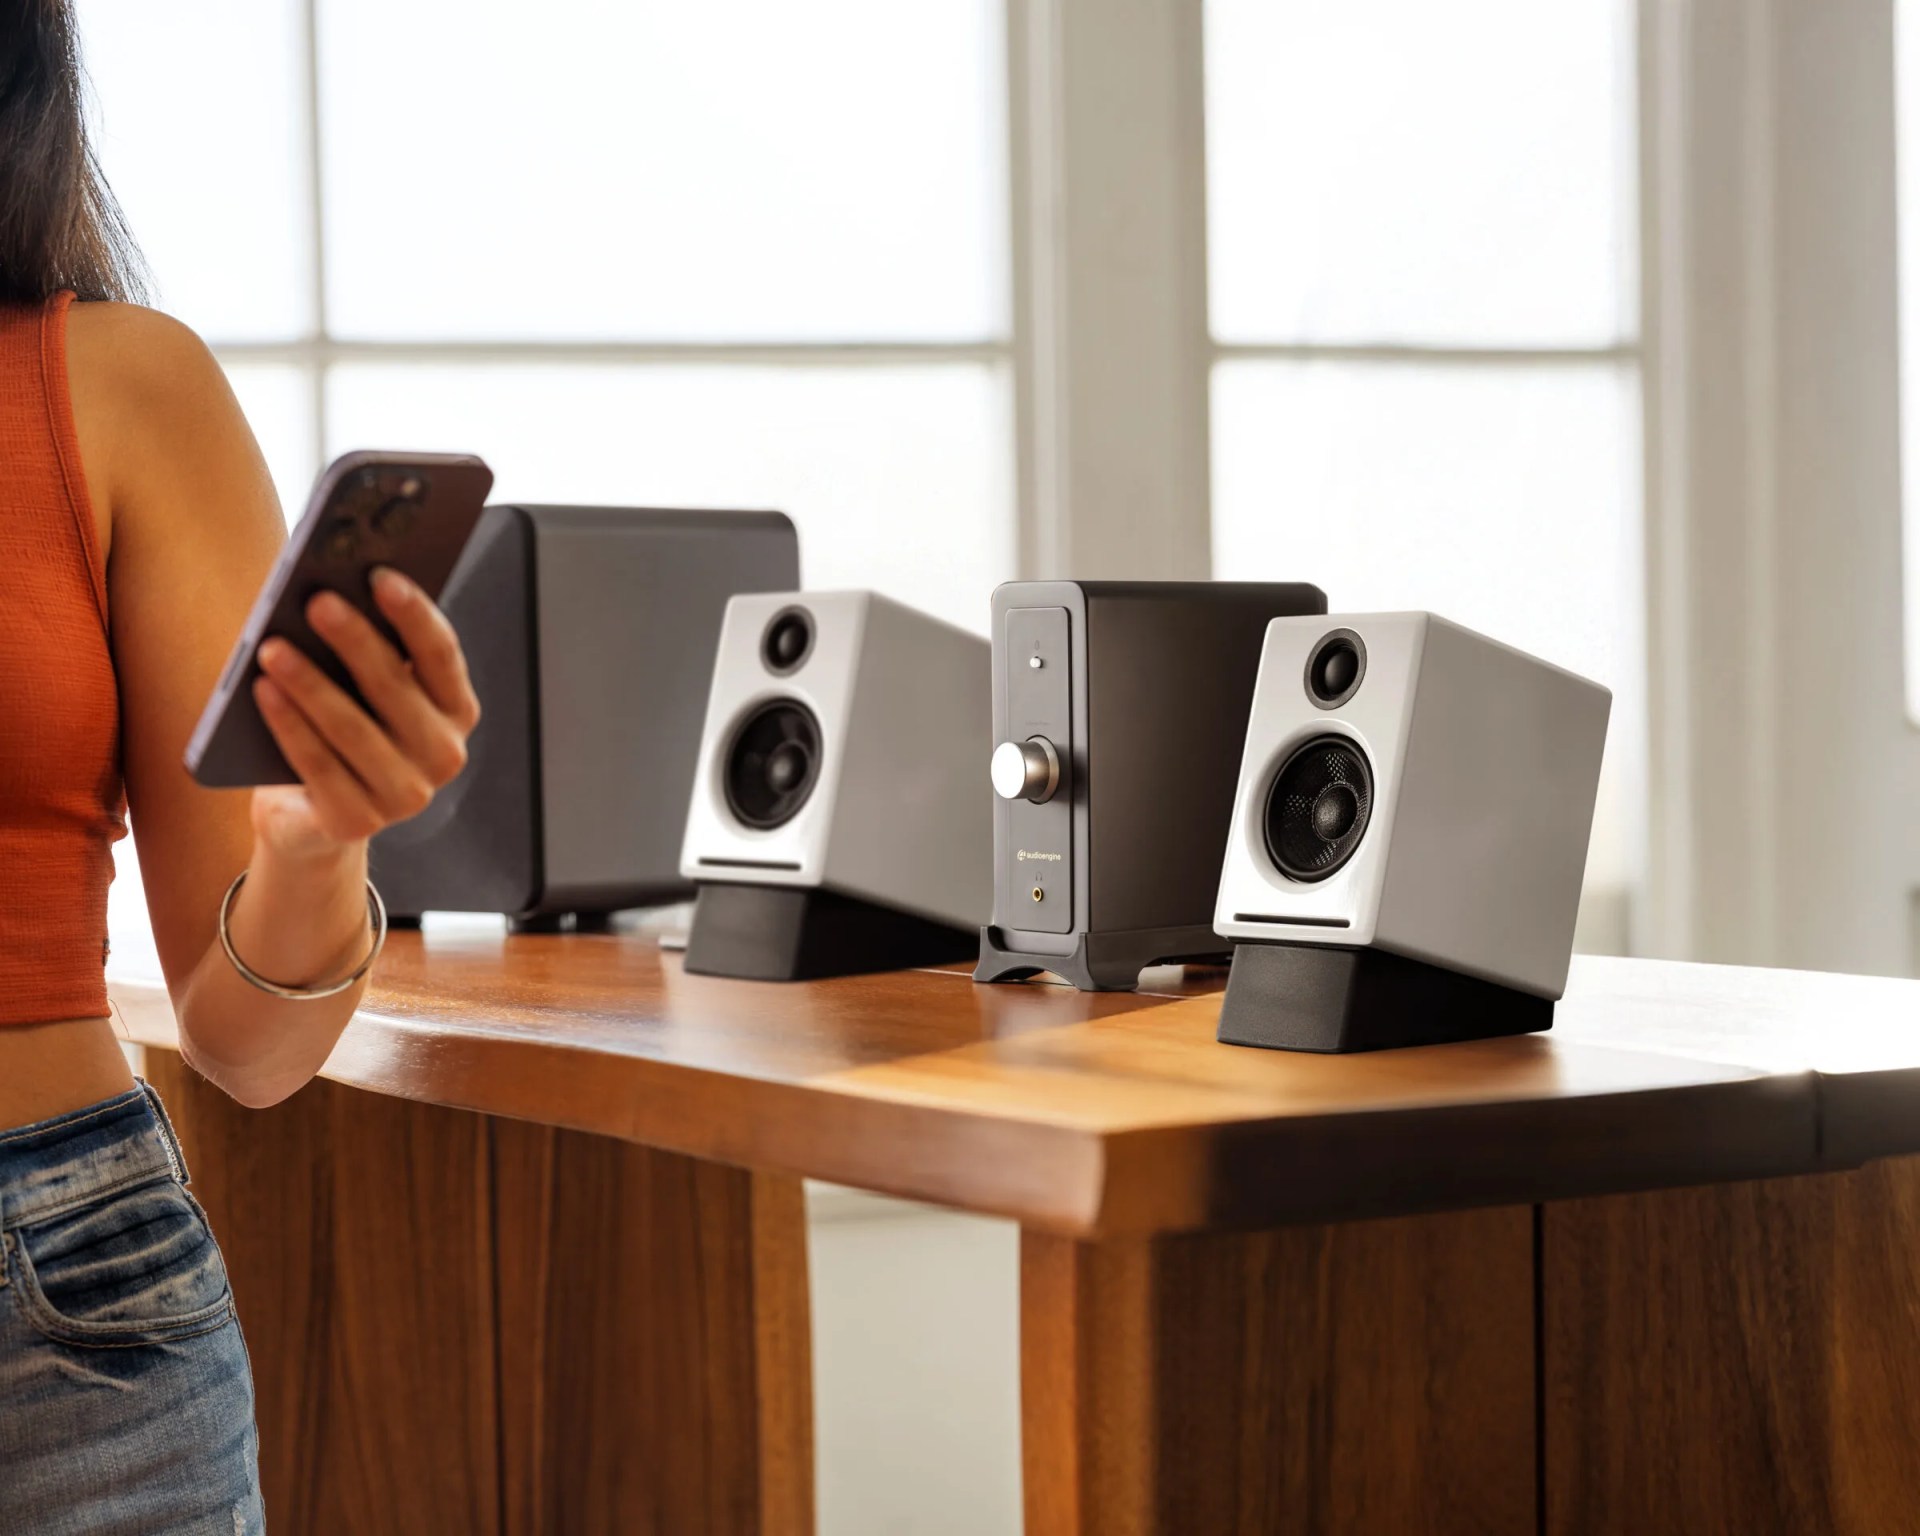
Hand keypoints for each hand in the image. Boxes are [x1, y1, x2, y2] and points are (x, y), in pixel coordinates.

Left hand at [249, 569, 480, 862]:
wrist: (314, 818)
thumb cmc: (343, 730)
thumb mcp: (363, 691)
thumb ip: (367, 652)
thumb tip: (332, 592)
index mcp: (455, 711)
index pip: (442, 655)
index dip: (413, 614)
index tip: (378, 574)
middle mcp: (443, 755)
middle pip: (395, 688)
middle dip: (354, 640)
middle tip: (317, 600)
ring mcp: (406, 796)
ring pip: (352, 728)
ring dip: (309, 683)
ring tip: (272, 646)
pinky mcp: (359, 823)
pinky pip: (318, 766)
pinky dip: (287, 725)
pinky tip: (262, 691)